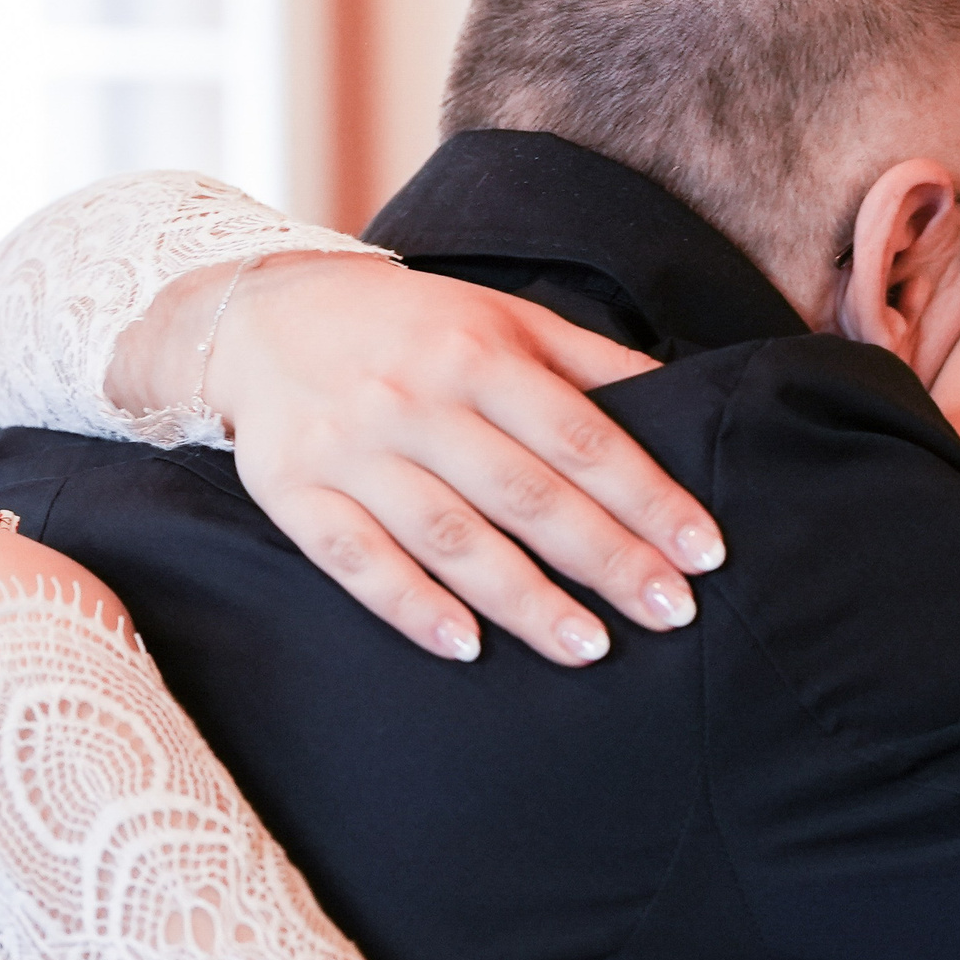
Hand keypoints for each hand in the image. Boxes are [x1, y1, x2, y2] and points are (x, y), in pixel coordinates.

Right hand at [119, 252, 726, 666]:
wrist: (256, 312)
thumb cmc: (408, 326)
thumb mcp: (501, 317)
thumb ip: (589, 360)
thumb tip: (684, 393)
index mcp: (480, 352)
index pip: (583, 437)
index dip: (648, 497)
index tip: (704, 552)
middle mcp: (417, 400)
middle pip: (528, 494)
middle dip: (607, 559)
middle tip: (673, 613)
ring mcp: (351, 450)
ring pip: (450, 536)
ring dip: (523, 598)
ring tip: (589, 647)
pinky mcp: (293, 492)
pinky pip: (355, 559)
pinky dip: (408, 604)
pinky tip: (463, 647)